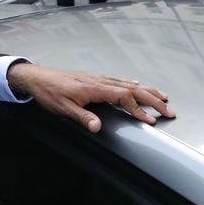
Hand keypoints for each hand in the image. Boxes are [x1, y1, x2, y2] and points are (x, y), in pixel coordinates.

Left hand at [7, 62, 174, 133]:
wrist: (35, 77)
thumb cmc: (47, 91)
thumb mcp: (63, 108)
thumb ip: (82, 117)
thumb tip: (98, 127)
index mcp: (93, 88)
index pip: (124, 97)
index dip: (138, 108)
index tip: (150, 119)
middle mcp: (98, 81)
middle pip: (132, 88)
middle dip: (152, 99)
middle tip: (168, 109)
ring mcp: (96, 78)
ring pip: (127, 83)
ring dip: (146, 90)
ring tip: (163, 97)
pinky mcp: (93, 79)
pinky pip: (118, 80)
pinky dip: (132, 84)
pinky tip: (137, 85)